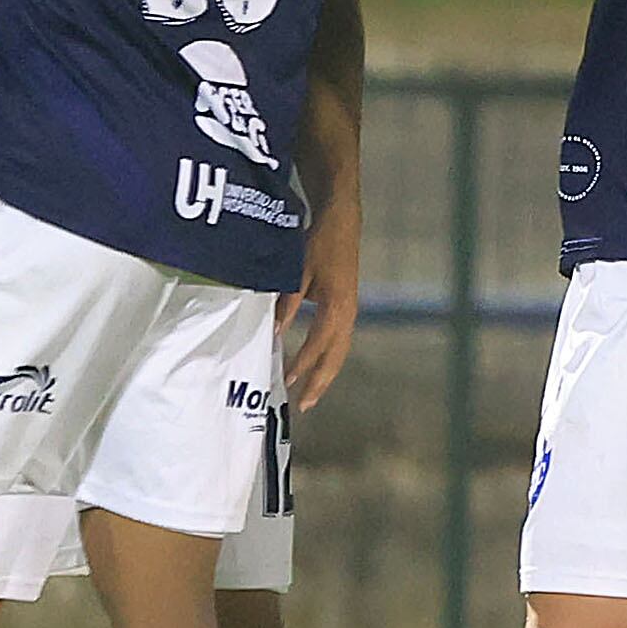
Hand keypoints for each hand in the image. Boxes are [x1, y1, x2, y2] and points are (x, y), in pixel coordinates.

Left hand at [279, 223, 360, 408]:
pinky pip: (340, 340)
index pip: (318, 344)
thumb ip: (288, 304)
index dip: (303, 364)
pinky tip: (317, 363)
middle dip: (321, 382)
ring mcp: (350, 311)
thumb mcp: (298, 273)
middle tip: (305, 404)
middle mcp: (348, 314)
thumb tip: (275, 332)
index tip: (288, 381)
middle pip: (336, 357)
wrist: (341, 222)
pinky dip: (328, 356)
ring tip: (311, 393)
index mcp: (337, 307)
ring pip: (340, 351)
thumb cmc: (319, 244)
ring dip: (326, 373)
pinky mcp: (347, 306)